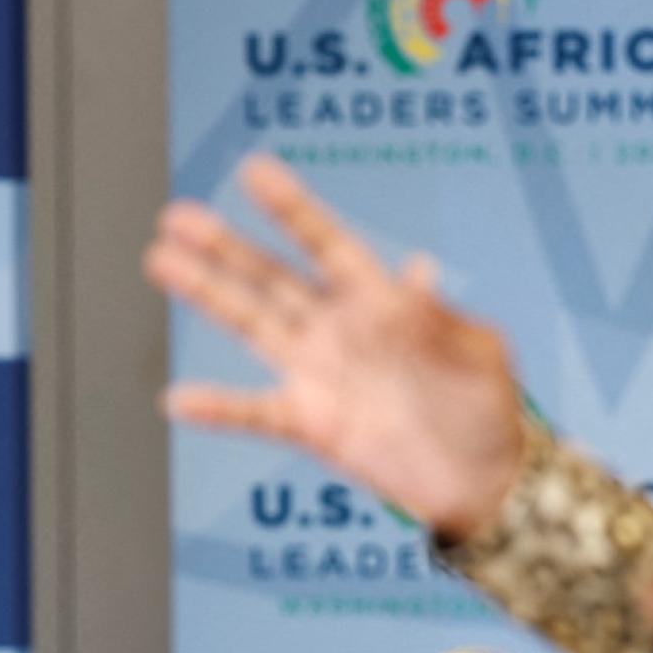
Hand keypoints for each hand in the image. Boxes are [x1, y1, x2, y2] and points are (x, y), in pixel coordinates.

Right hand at [144, 155, 526, 539]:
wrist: (486, 480)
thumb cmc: (491, 407)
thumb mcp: (482, 354)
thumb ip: (444, 317)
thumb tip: (417, 270)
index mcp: (382, 302)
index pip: (328, 245)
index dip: (292, 211)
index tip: (253, 171)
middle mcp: (340, 330)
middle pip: (272, 279)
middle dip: (226, 247)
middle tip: (177, 216)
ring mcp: (320, 375)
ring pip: (252, 325)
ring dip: (208, 295)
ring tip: (161, 260)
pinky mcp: (312, 424)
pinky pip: (256, 412)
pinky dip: (218, 407)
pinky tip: (177, 399)